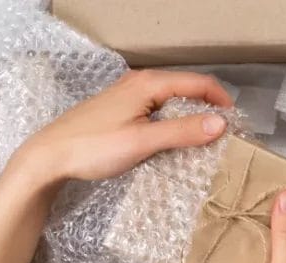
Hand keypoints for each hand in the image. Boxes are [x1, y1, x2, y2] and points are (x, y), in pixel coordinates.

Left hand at [5, 69, 233, 191]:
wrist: (49, 156)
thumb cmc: (93, 147)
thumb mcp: (142, 141)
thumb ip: (182, 132)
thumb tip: (220, 124)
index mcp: (148, 84)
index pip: (198, 83)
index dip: (222, 101)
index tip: (237, 124)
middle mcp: (139, 82)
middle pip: (185, 89)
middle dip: (208, 109)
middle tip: (224, 136)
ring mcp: (127, 95)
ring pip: (170, 101)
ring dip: (189, 118)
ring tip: (203, 142)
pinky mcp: (119, 110)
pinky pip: (155, 110)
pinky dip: (171, 123)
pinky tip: (172, 142)